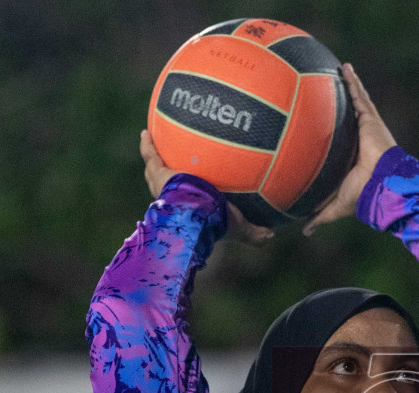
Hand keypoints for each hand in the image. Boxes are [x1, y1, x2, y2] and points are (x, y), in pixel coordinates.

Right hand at [139, 130, 272, 244]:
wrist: (196, 217)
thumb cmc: (216, 223)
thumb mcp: (239, 227)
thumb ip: (254, 231)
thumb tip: (271, 236)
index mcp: (189, 210)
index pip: (185, 201)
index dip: (185, 195)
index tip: (188, 188)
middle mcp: (172, 199)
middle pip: (164, 185)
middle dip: (164, 175)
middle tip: (166, 165)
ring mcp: (162, 186)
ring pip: (154, 170)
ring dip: (153, 157)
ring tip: (151, 140)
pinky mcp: (158, 174)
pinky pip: (151, 155)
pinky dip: (147, 144)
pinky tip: (146, 131)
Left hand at [302, 64, 397, 235]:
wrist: (382, 185)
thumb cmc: (362, 196)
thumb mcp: (335, 206)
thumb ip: (319, 215)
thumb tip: (305, 231)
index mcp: (350, 157)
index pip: (338, 139)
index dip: (330, 130)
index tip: (319, 122)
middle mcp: (358, 140)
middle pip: (345, 117)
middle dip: (337, 103)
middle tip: (324, 88)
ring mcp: (365, 128)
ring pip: (353, 102)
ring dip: (346, 86)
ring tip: (336, 70)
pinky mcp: (370, 119)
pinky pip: (359, 96)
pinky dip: (353, 81)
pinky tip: (344, 67)